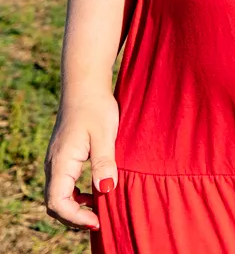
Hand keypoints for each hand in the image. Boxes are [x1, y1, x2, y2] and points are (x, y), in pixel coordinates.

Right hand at [46, 91, 118, 230]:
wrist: (85, 88)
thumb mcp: (105, 135)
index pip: (58, 202)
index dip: (75, 218)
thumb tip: (106, 190)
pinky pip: (64, 185)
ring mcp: (56, 162)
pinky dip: (76, 195)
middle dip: (74, 218)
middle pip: (55, 204)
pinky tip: (95, 193)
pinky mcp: (63, 158)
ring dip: (75, 208)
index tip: (97, 222)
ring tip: (99, 211)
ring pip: (58, 195)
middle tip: (99, 222)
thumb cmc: (96, 108)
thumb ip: (104, 162)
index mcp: (61, 163)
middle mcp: (54, 166)